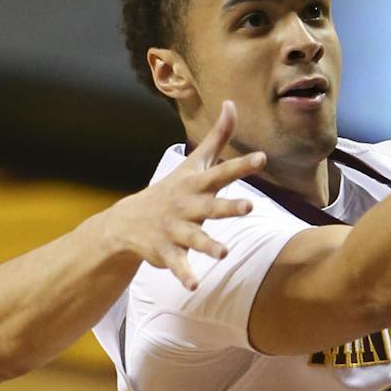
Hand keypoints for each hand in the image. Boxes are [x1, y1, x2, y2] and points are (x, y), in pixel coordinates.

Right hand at [103, 101, 265, 289]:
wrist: (129, 220)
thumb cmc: (173, 189)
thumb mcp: (195, 163)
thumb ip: (217, 137)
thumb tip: (231, 103)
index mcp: (196, 185)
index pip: (222, 172)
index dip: (241, 165)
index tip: (261, 158)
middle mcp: (186, 206)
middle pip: (211, 206)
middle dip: (229, 206)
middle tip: (250, 206)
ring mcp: (175, 229)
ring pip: (194, 238)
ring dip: (208, 245)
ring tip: (224, 253)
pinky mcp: (166, 251)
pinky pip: (177, 264)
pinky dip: (184, 275)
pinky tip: (194, 287)